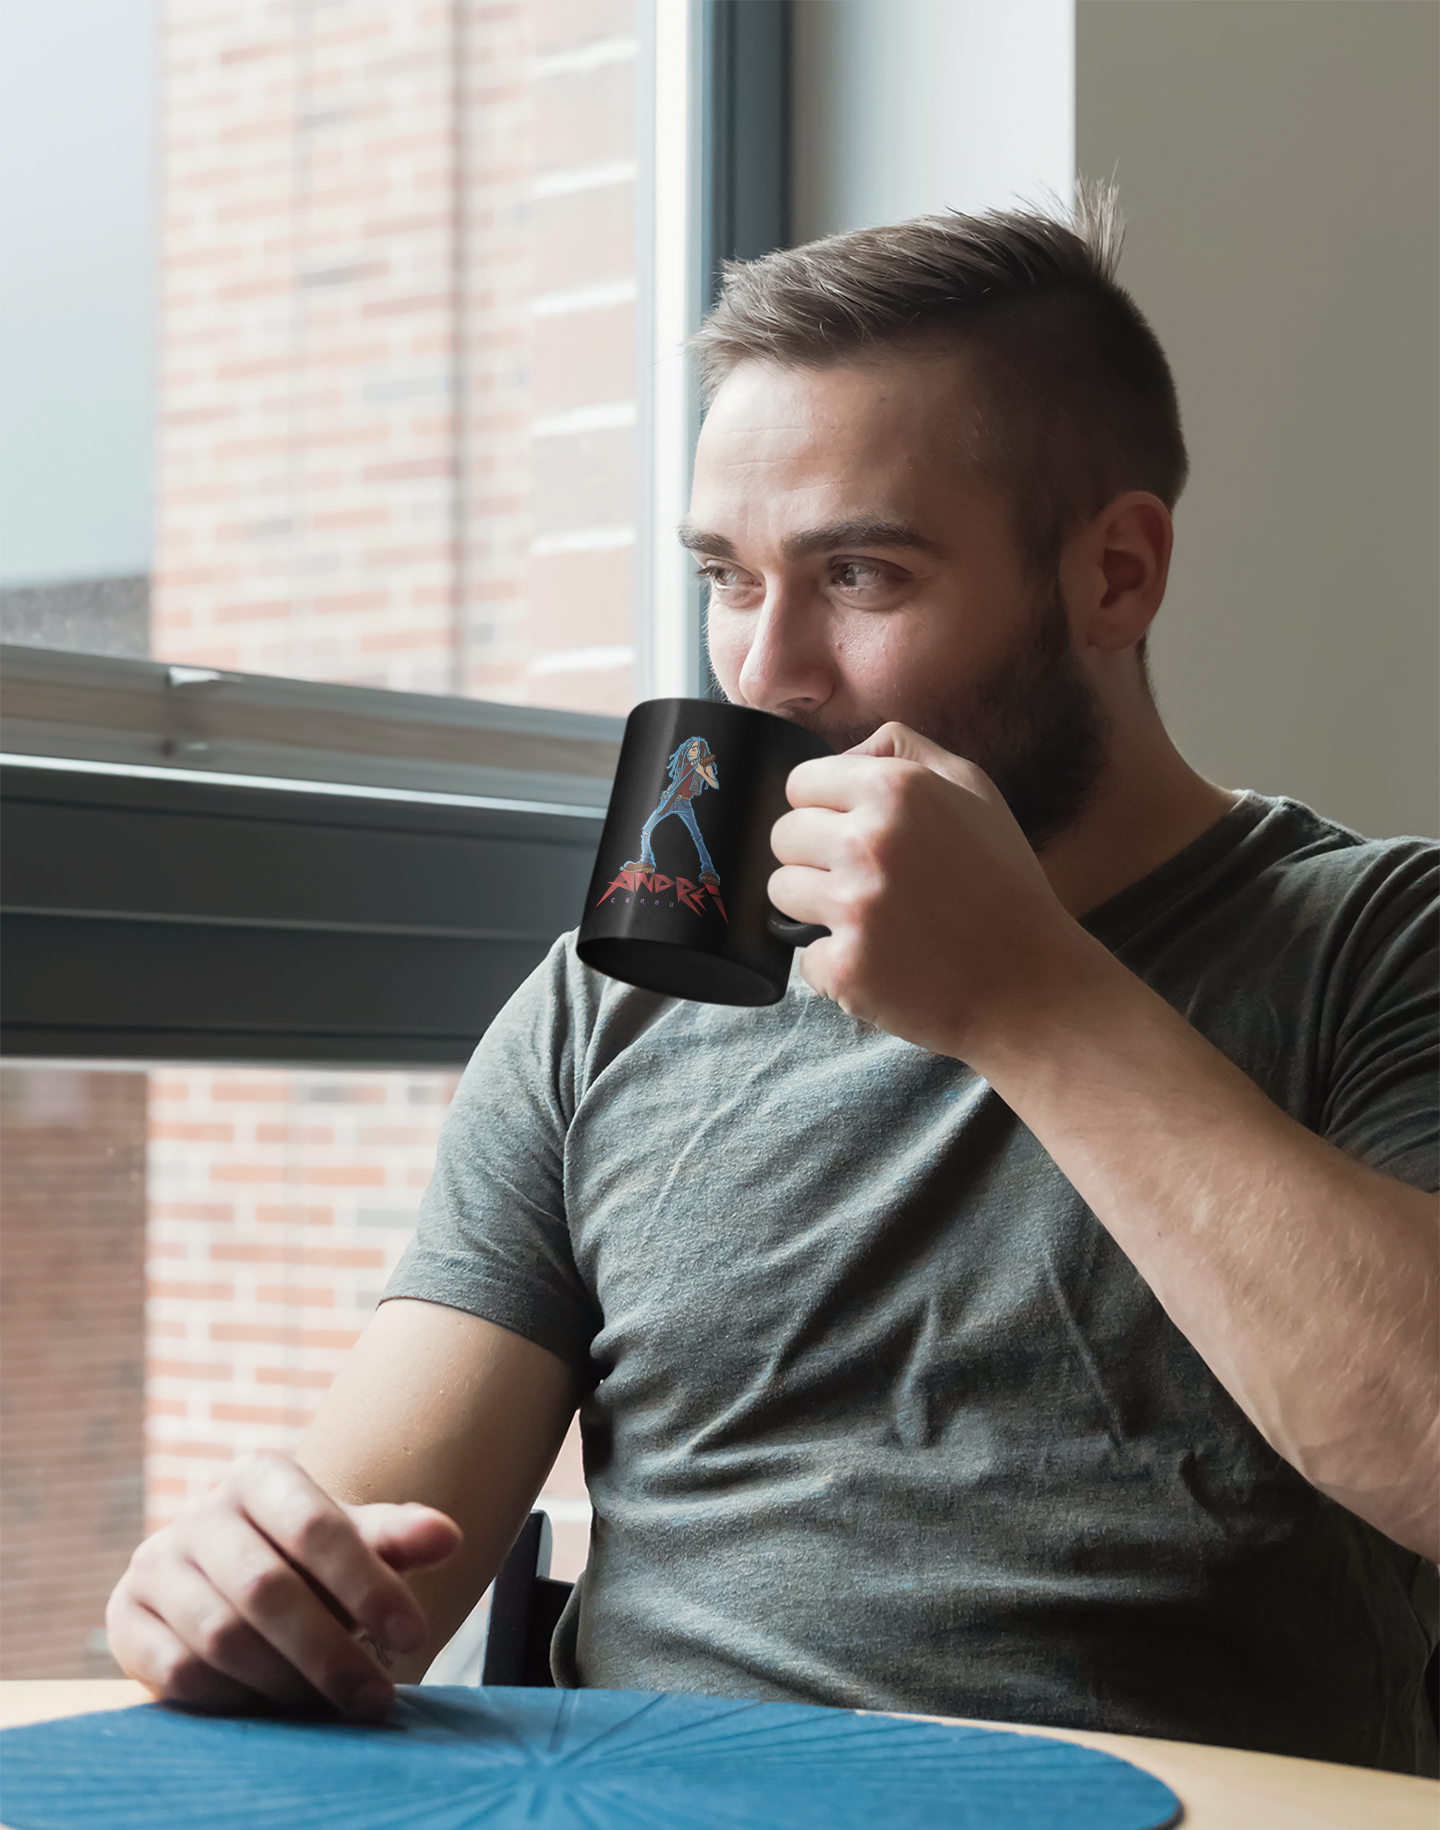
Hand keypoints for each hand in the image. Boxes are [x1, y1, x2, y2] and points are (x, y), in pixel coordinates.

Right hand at [105, 1451, 460, 1719]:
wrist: (236, 1578)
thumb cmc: (311, 1559)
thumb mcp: (357, 1540)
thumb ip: (399, 1538)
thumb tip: (449, 1537)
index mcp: (261, 1476)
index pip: (316, 1526)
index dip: (367, 1583)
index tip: (414, 1634)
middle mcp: (201, 1513)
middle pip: (267, 1588)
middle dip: (329, 1651)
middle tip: (375, 1697)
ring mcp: (157, 1563)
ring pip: (221, 1635)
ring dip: (284, 1682)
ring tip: (330, 1706)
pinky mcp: (127, 1617)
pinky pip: (177, 1673)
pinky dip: (232, 1699)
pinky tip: (272, 1707)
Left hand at [769, 722, 1087, 1057]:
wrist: (1034, 985)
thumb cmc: (1004, 887)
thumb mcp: (974, 791)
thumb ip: (904, 752)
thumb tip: (840, 754)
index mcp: (897, 789)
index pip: (799, 783)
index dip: (821, 810)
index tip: (849, 834)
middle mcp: (869, 842)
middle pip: (782, 837)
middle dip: (814, 858)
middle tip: (865, 882)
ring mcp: (854, 908)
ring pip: (780, 892)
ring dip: (814, 908)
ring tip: (873, 921)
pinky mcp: (847, 968)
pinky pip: (804, 956)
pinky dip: (836, 965)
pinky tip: (883, 963)